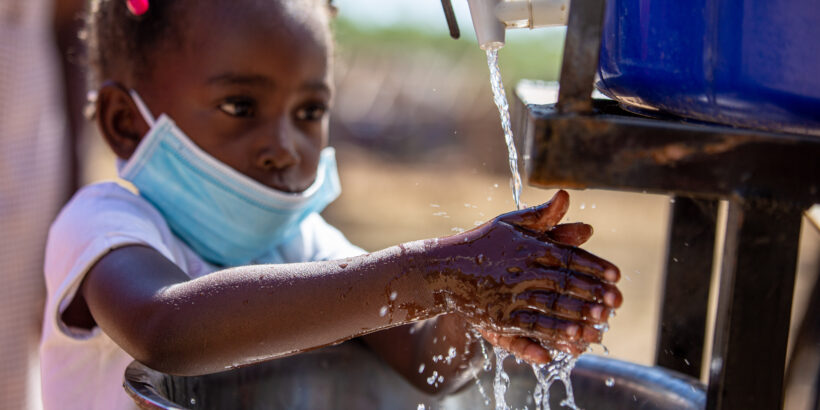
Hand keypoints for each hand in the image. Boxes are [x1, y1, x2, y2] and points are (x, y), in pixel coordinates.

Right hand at [423, 190, 621, 363]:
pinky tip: (571, 343)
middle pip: (564, 284)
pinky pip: (529, 329)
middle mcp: (520, 271)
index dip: (595, 267)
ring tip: (600, 324)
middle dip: (593, 294)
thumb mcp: (510, 224)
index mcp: (527, 247)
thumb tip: (567, 195)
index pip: (569, 256)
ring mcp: (508, 296)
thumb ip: (542, 214)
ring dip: (577, 317)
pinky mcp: (498, 318)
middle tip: (617, 303)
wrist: (442, 268)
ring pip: (550, 308)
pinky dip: (551, 336)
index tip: (617, 276)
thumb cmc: (483, 243)